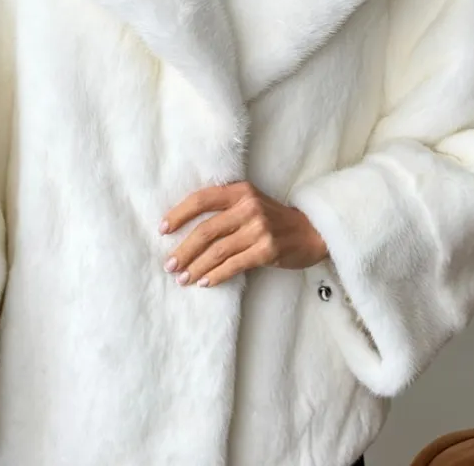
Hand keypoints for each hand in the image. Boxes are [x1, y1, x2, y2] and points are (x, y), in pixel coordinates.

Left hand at [159, 181, 327, 287]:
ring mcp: (259, 229)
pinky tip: (204, 282)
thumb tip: (186, 228)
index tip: (163, 230)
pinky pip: (234, 265)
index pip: (202, 199)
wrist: (311, 231)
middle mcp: (249, 207)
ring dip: (196, 267)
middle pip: (206, 230)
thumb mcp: (250, 202)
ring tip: (182, 278)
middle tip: (169, 264)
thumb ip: (224, 207)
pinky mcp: (267, 250)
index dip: (179, 214)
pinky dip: (216, 275)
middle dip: (183, 250)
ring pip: (217, 251)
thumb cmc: (273, 218)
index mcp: (240, 191)